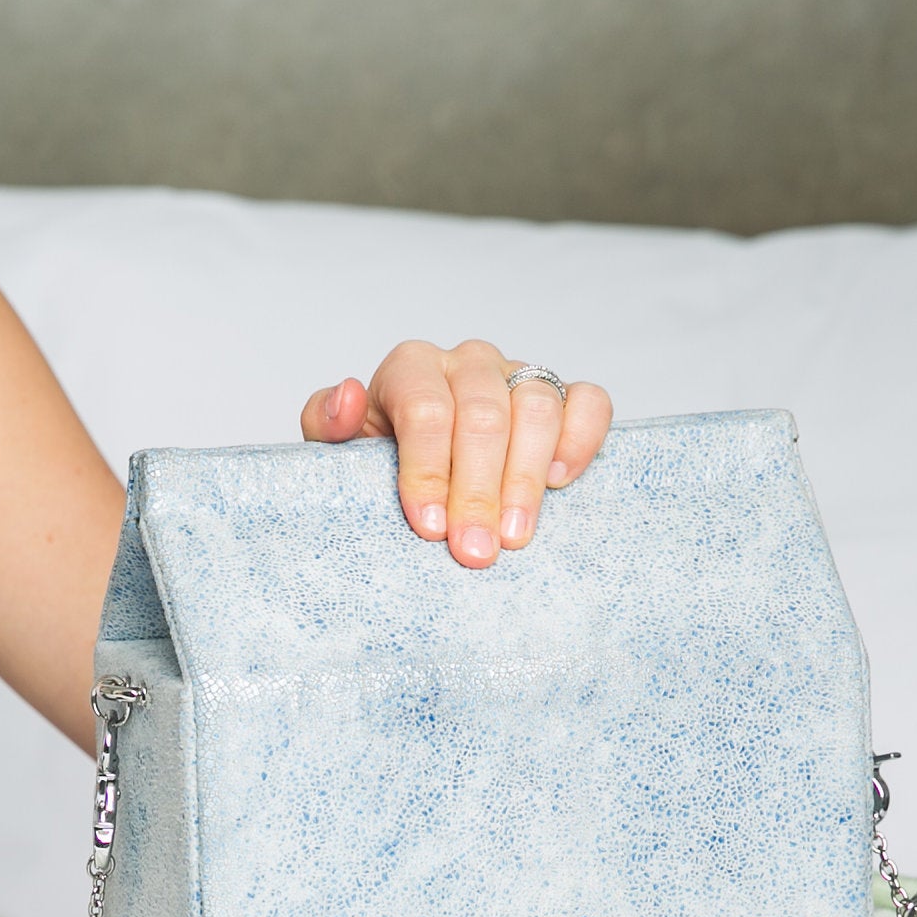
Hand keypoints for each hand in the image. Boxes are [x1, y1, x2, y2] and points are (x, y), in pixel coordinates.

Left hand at [301, 341, 613, 568]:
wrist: (424, 474)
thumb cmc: (380, 465)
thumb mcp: (340, 454)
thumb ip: (328, 426)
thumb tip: (347, 398)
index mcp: (411, 368)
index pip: (424, 409)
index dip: (427, 470)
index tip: (429, 528)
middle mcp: (467, 364)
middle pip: (482, 415)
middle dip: (477, 490)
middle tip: (474, 552)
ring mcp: (518, 376)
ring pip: (537, 407)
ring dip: (526, 477)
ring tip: (515, 537)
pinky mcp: (562, 397)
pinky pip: (588, 401)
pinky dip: (582, 437)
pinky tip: (563, 481)